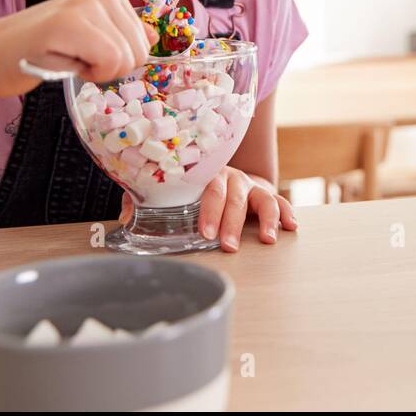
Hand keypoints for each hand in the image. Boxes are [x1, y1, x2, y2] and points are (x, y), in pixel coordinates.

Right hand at [0, 0, 158, 95]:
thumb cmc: (39, 49)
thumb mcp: (90, 38)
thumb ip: (122, 35)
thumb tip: (153, 37)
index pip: (145, 43)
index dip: (118, 61)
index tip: (86, 52)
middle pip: (139, 52)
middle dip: (110, 68)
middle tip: (74, 57)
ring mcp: (83, 5)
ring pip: (125, 59)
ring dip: (95, 71)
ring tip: (64, 56)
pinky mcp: (66, 25)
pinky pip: (107, 62)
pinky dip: (85, 73)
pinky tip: (59, 61)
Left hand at [119, 166, 297, 250]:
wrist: (224, 170)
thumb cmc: (193, 187)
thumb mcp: (171, 190)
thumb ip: (147, 201)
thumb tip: (124, 219)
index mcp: (207, 174)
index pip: (208, 190)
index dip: (207, 210)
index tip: (204, 233)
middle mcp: (232, 177)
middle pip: (234, 197)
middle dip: (231, 222)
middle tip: (227, 245)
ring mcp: (251, 186)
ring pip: (262, 198)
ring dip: (265, 219)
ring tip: (267, 240)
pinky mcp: (267, 194)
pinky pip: (280, 201)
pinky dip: (287, 213)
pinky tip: (292, 227)